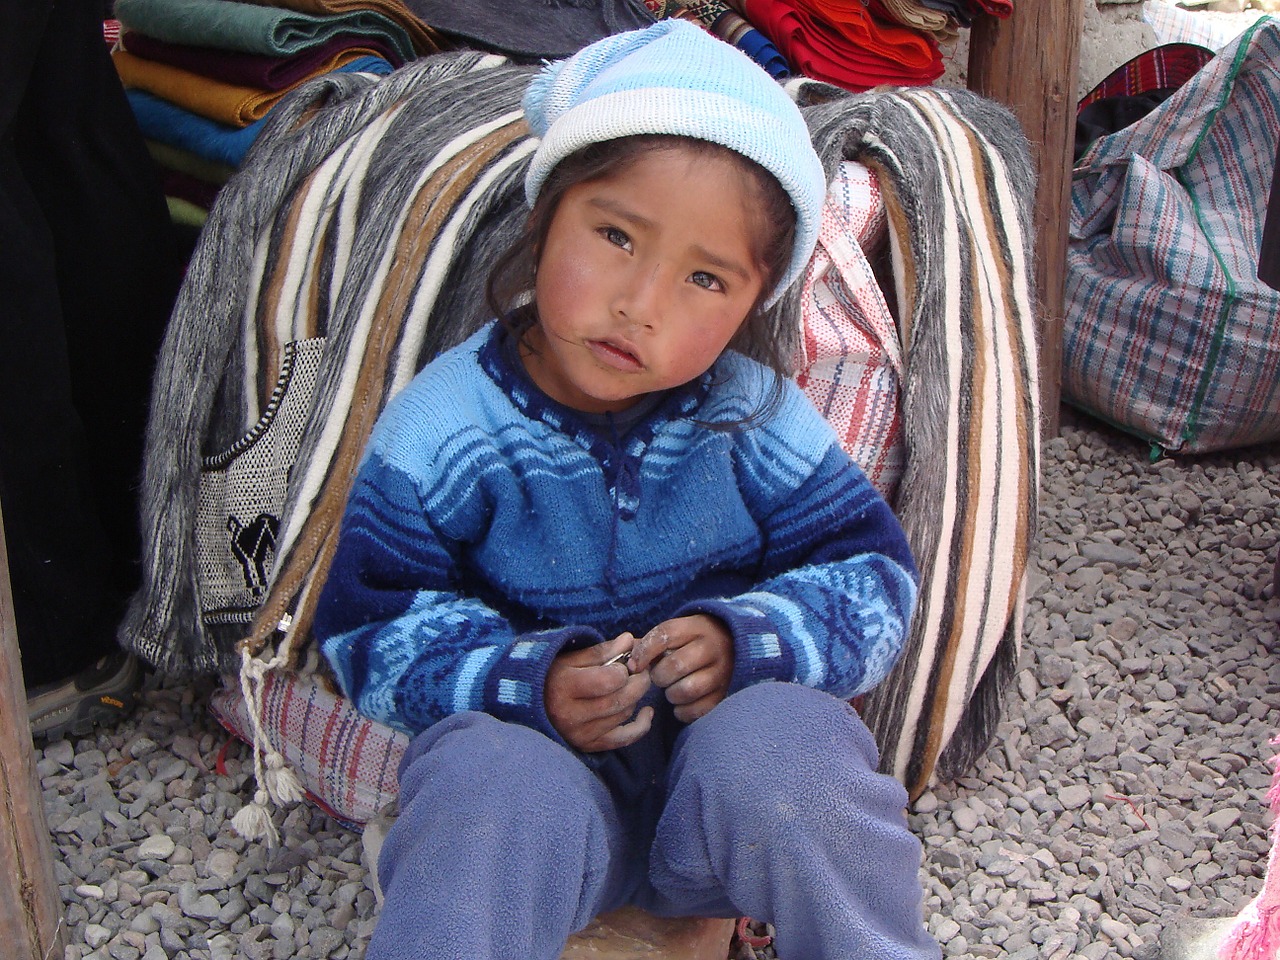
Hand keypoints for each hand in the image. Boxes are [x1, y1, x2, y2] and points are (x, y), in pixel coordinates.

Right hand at [545, 633, 652, 751]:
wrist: (530, 706)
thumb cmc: (551, 677)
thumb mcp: (570, 658)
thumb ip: (602, 651)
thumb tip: (630, 640)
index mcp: (564, 686)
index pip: (609, 680)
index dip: (624, 669)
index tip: (624, 663)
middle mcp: (571, 714)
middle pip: (620, 699)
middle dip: (639, 682)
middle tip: (642, 671)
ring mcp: (580, 733)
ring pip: (623, 714)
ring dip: (634, 698)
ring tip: (630, 685)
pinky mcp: (588, 746)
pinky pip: (624, 739)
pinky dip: (641, 726)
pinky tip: (646, 711)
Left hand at [628, 615, 733, 722]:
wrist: (733, 645)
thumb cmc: (692, 641)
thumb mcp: (678, 632)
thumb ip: (651, 643)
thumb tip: (626, 659)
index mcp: (696, 628)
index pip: (665, 635)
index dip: (644, 651)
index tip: (634, 665)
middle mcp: (712, 648)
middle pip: (675, 666)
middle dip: (659, 676)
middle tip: (659, 677)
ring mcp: (722, 672)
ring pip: (687, 690)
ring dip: (671, 694)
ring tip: (671, 690)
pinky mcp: (725, 694)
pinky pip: (698, 709)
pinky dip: (683, 711)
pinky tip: (681, 703)